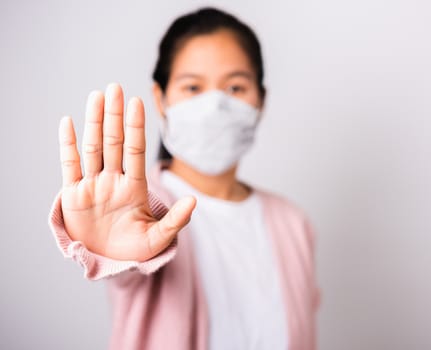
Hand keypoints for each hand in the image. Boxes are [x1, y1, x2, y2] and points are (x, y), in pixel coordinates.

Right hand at [59, 83, 195, 261]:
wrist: (109, 262)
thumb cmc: (135, 249)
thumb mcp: (159, 239)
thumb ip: (176, 220)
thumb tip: (193, 201)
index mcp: (134, 187)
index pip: (135, 150)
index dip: (136, 127)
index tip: (137, 103)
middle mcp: (113, 180)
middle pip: (113, 141)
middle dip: (114, 115)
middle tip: (115, 87)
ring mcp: (93, 185)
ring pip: (92, 147)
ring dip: (93, 122)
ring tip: (97, 96)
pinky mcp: (73, 196)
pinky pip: (69, 166)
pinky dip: (67, 145)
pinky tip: (68, 123)